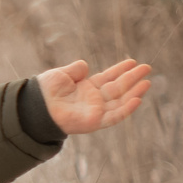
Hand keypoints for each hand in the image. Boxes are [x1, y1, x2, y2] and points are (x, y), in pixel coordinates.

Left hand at [37, 58, 151, 135]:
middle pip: (118, 88)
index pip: (108, 78)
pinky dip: (127, 108)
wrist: (35, 106)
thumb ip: (75, 70)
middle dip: (132, 78)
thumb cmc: (44, 91)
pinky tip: (138, 98)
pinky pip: (115, 115)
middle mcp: (93, 100)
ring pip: (120, 101)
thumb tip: (85, 65)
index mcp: (85, 88)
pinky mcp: (95, 121)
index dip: (120, 70)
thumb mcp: (61, 75)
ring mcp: (95, 111)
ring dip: (134, 92)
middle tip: (147, 67)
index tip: (133, 62)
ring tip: (147, 82)